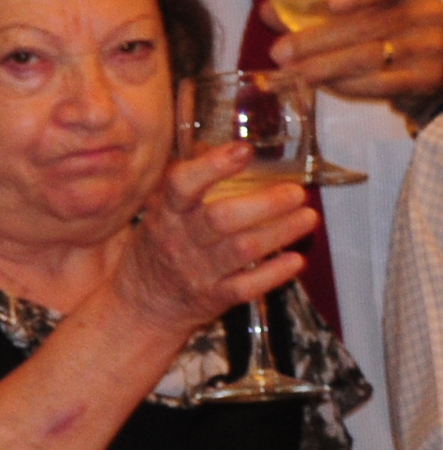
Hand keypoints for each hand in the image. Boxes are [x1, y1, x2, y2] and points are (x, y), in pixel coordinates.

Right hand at [112, 140, 317, 337]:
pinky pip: (246, 286)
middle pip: (221, 219)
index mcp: (166, 213)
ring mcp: (196, 271)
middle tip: (296, 193)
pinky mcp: (212, 297)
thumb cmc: (158, 247)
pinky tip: (296, 259)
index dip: (212, 166)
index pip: (181, 185)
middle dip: (265, 204)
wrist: (140, 303)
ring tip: (308, 218)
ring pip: (242, 250)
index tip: (243, 150)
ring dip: (280, 232)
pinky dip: (274, 273)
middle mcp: (179, 240)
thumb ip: (188, 182)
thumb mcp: (161, 212)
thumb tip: (223, 145)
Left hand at [272, 0, 442, 103]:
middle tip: (280, 51)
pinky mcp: (424, 79)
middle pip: (368, 25)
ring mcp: (430, 48)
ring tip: (290, 72)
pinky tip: (318, 85)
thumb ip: (317, 4)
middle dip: (317, 40)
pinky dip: (344, 85)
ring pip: (370, 57)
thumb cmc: (389, 24)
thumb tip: (268, 10)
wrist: (434, 62)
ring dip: (324, 66)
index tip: (333, 2)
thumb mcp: (364, 5)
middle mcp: (427, 12)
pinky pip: (380, 84)